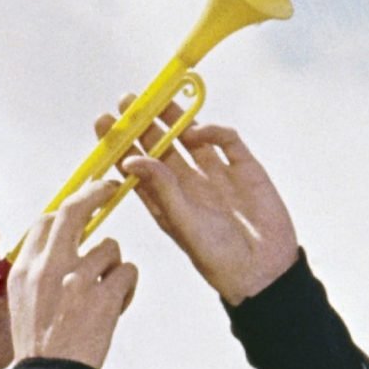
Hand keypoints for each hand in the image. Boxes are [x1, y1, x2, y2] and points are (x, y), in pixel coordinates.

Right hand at [9, 169, 139, 368]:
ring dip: (114, 268)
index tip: (84, 200)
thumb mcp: (23, 304)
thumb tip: (62, 240)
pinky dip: (127, 289)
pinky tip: (115, 309)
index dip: (68, 206)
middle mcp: (48, 268)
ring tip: (105, 297)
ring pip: (111, 248)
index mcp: (25, 270)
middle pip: (75, 210)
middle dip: (95, 193)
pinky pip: (128, 272)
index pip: (46, 220)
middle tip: (110, 188)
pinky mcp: (103, 295)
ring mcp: (77, 280)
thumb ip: (38, 270)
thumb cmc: (41, 346)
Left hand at [120, 117, 298, 305]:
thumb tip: (131, 162)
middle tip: (126, 101)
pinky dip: (214, 131)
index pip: (137, 169)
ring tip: (156, 100)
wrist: (263, 269)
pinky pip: (227, 141)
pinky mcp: (244, 167)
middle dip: (144, 124)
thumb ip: (162, 190)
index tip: (105, 125)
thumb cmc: (219, 258)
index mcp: (166, 204)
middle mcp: (187, 186)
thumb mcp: (183, 224)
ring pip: (191, 138)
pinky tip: (199, 130)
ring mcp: (215, 175)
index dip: (121, 146)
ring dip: (174, 119)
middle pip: (161, 147)